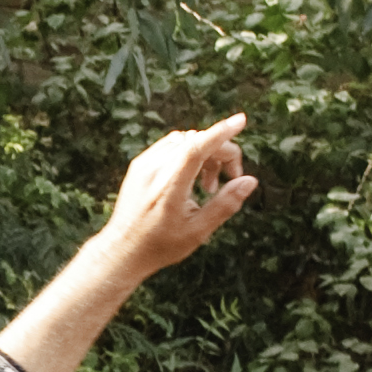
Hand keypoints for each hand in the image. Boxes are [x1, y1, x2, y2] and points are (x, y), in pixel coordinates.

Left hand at [95, 114, 259, 281]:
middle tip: (228, 180)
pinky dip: (188, 154)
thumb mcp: (198, 231)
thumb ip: (225, 204)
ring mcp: (143, 164)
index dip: (221, 132)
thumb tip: (249, 181)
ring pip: (183, 140)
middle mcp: (153, 168)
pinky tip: (192, 179)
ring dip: (204, 153)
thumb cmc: (160, 246)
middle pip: (196, 141)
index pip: (197, 147)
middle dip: (220, 153)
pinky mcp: (138, 165)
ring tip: (208, 185)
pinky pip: (169, 146)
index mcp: (169, 185)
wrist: (122, 250)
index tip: (241, 121)